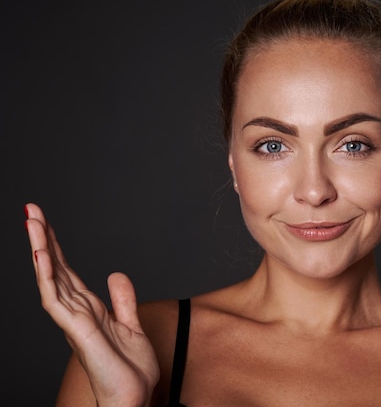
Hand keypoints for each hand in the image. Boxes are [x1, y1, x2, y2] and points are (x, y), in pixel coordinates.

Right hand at [25, 203, 158, 406]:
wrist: (132, 399)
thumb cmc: (129, 370)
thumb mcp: (131, 325)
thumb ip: (122, 300)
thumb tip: (114, 274)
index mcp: (89, 309)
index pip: (68, 271)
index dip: (56, 246)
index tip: (45, 222)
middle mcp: (77, 312)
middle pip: (56, 268)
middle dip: (43, 239)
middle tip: (30, 209)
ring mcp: (74, 321)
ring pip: (51, 278)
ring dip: (40, 249)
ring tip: (30, 221)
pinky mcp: (77, 331)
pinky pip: (57, 300)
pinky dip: (48, 276)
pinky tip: (41, 255)